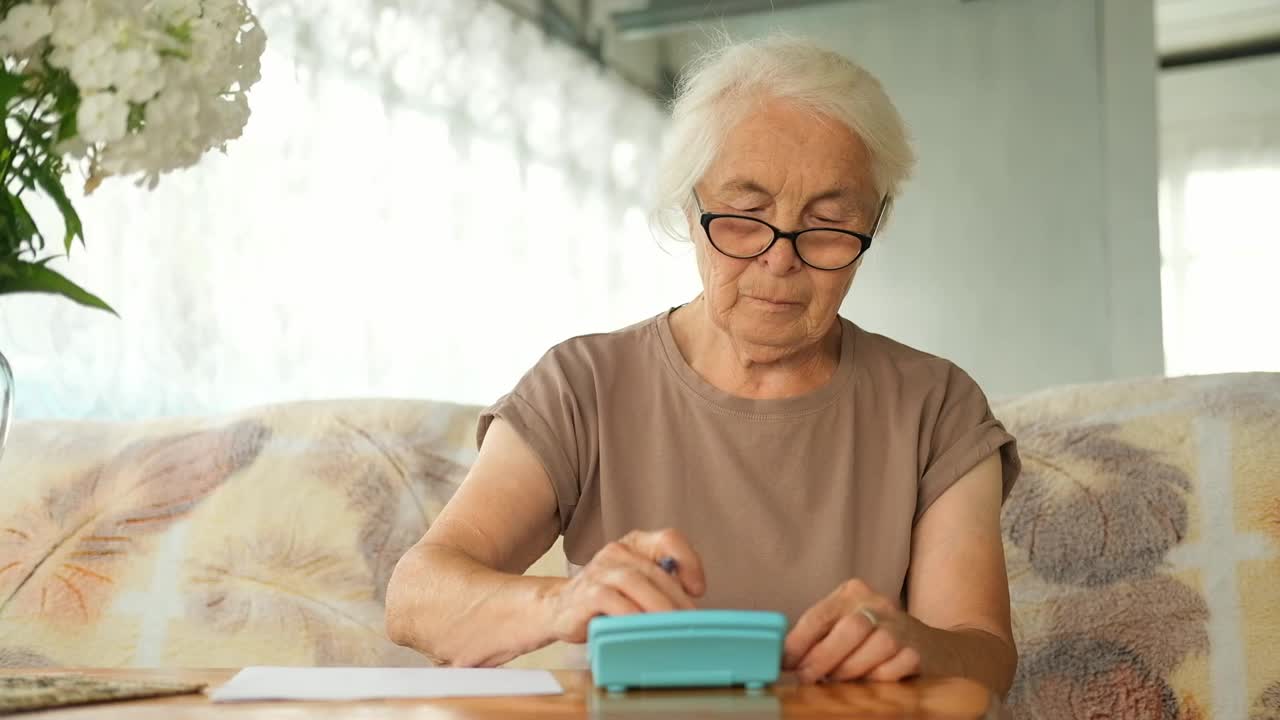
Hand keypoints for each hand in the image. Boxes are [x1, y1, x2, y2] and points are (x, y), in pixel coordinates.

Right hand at [544, 529, 705, 642]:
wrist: (559, 607)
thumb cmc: (606, 598)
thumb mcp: (637, 585)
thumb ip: (661, 586)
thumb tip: (691, 608)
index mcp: (635, 545)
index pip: (669, 539)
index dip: (689, 561)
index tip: (698, 589)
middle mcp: (617, 552)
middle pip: (655, 570)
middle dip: (677, 599)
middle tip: (691, 623)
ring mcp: (600, 571)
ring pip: (635, 582)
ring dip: (658, 606)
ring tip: (672, 627)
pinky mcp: (586, 593)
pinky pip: (611, 600)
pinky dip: (630, 615)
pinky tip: (642, 629)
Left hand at [784, 579, 921, 683]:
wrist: (930, 647)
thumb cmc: (871, 638)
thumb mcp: (842, 627)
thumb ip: (817, 638)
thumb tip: (784, 658)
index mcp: (852, 594)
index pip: (819, 615)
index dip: (798, 642)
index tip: (784, 663)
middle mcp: (878, 604)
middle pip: (850, 628)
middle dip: (824, 658)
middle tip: (807, 678)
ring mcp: (901, 626)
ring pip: (877, 646)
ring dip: (852, 669)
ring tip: (840, 679)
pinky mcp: (918, 651)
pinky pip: (896, 667)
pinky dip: (878, 678)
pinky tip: (869, 680)